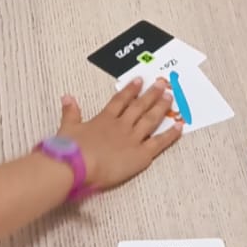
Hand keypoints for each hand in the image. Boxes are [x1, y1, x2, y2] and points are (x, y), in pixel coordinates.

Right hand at [60, 78, 181, 190]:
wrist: (78, 165)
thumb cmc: (70, 150)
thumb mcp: (67, 128)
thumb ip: (70, 112)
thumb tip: (67, 97)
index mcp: (104, 119)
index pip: (120, 101)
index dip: (130, 90)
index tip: (139, 80)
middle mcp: (121, 126)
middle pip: (139, 106)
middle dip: (151, 94)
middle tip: (162, 83)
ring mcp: (133, 139)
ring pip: (151, 119)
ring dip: (161, 107)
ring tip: (171, 97)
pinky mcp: (140, 155)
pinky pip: (159, 142)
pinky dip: (170, 134)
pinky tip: (179, 126)